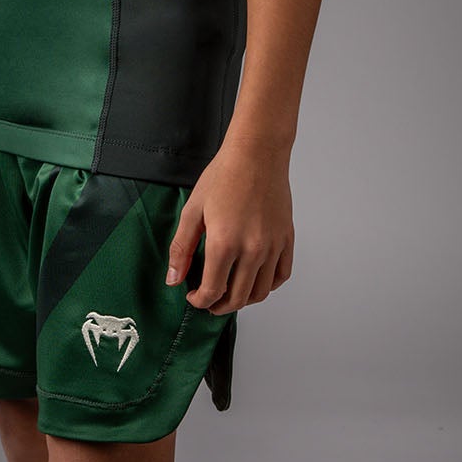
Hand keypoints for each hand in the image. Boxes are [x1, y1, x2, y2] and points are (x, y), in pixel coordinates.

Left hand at [165, 137, 293, 312]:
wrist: (257, 154)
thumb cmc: (224, 176)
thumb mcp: (193, 210)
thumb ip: (182, 247)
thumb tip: (174, 279)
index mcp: (225, 243)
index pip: (212, 291)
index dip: (200, 301)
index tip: (193, 297)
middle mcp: (252, 250)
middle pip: (238, 298)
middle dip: (220, 306)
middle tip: (209, 302)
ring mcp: (273, 246)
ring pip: (261, 292)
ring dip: (244, 300)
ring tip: (231, 294)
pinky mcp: (287, 239)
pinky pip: (282, 275)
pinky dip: (269, 285)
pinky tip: (255, 280)